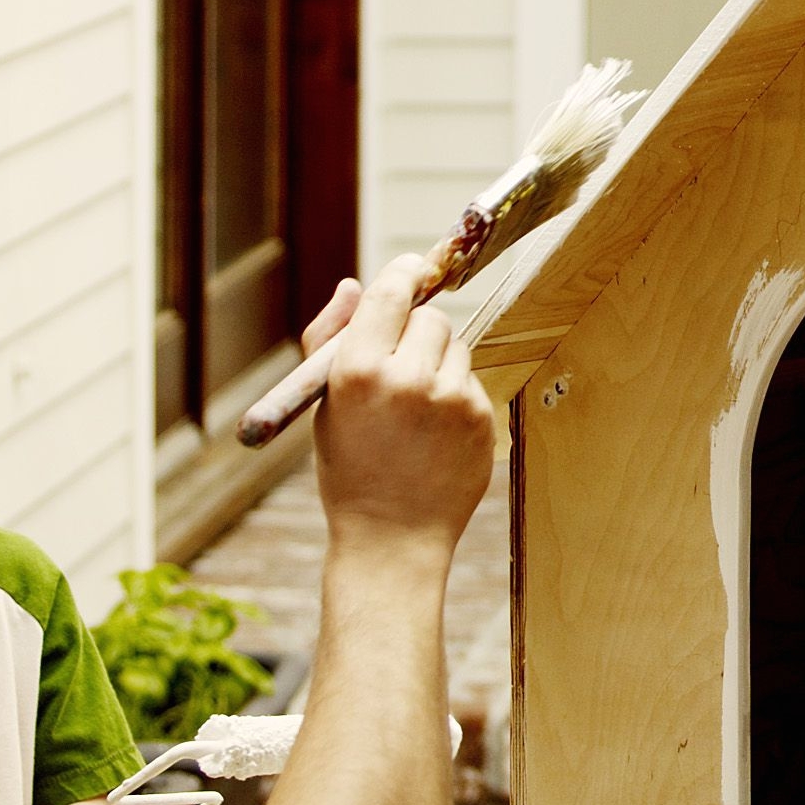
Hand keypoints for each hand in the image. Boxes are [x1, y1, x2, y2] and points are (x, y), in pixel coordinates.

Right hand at [307, 256, 494, 547]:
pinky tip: (433, 431)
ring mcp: (450, 398)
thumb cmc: (349, 467)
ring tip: (413, 408)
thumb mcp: (324, 404)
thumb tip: (353, 285)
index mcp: (358, 370)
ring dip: (438, 361)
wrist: (391, 536)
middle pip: (431, 316)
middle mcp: (407, 378)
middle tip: (401, 364)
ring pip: (455, 346)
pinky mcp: (480, 416)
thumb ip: (332, 338)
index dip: (404, 274)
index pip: (391, 292)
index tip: (412, 268)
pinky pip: (470, 380)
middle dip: (417, 331)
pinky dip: (455, 393)